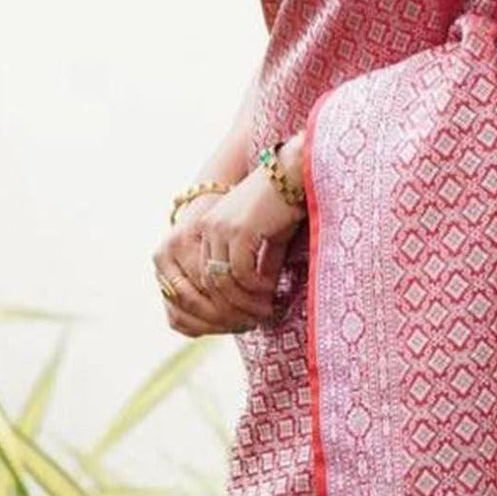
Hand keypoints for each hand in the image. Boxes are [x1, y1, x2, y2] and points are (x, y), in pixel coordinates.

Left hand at [152, 134, 306, 335]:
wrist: (296, 173)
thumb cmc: (284, 206)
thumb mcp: (266, 241)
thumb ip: (257, 267)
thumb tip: (257, 299)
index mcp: (207, 232)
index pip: (200, 280)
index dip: (218, 305)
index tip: (241, 318)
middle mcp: (207, 230)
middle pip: (207, 286)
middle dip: (229, 310)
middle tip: (253, 323)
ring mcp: (220, 229)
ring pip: (222, 282)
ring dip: (243, 303)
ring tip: (264, 312)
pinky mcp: (238, 229)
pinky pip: (240, 272)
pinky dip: (255, 288)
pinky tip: (270, 292)